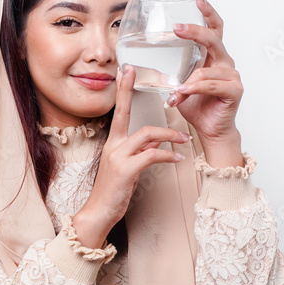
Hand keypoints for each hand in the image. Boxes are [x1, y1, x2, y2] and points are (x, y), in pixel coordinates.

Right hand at [71, 64, 188, 248]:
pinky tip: (178, 159)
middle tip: (136, 72)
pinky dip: (167, 155)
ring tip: (184, 138)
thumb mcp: (127, 168)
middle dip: (129, 91)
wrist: (99, 212)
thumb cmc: (113, 191)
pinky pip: (152, 155)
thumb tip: (156, 143)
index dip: (122, 91)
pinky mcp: (126, 170)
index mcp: (113, 143)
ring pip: (147, 135)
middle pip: (126, 113)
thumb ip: (140, 151)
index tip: (125, 72)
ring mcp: (118, 157)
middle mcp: (113, 145)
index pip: (118, 112)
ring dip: (169, 135)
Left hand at [165, 0, 242, 144]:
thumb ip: (171, 72)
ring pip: (206, 69)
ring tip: (174, 91)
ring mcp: (232, 76)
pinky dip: (194, 89)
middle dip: (195, 31)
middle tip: (177, 28)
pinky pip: (211, 86)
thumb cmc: (197, 107)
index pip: (214, 29)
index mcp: (214, 57)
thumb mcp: (180, 84)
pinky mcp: (234, 91)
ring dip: (187, 80)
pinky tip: (181, 94)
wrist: (210, 130)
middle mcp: (225, 63)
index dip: (207, 12)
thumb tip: (144, 63)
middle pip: (213, 39)